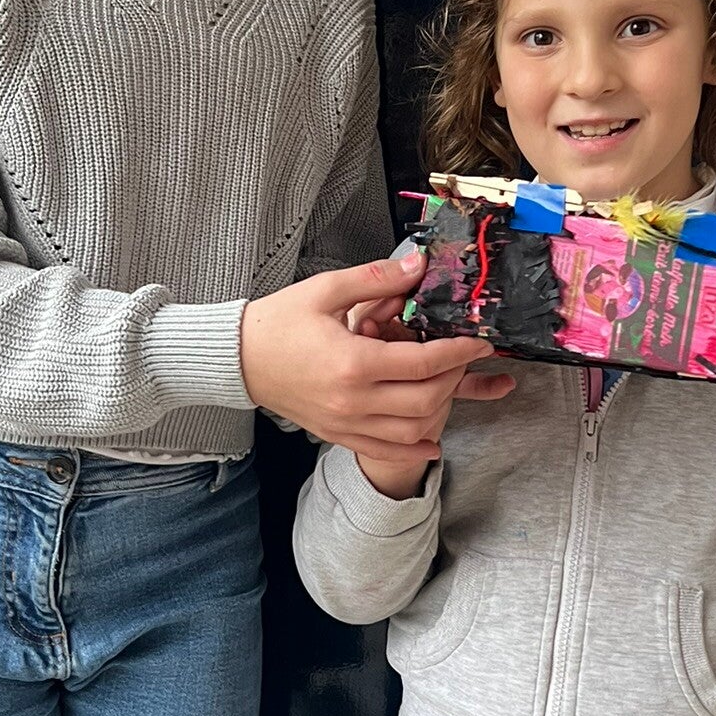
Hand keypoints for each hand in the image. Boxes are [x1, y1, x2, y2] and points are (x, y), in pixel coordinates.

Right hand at [241, 252, 504, 467]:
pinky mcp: (337, 434)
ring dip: (440, 410)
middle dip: (455, 378)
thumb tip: (418, 266)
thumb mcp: (325, 289)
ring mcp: (345, 423)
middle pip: (426, 400)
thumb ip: (376, 279)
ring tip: (449, 386)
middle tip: (465, 358)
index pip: (423, 364)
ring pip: (412, 431)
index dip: (459, 352)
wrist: (237, 359)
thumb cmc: (278, 322)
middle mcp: (352, 401)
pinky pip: (384, 449)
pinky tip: (432, 439)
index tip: (479, 342)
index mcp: (352, 363)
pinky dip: (413, 448)